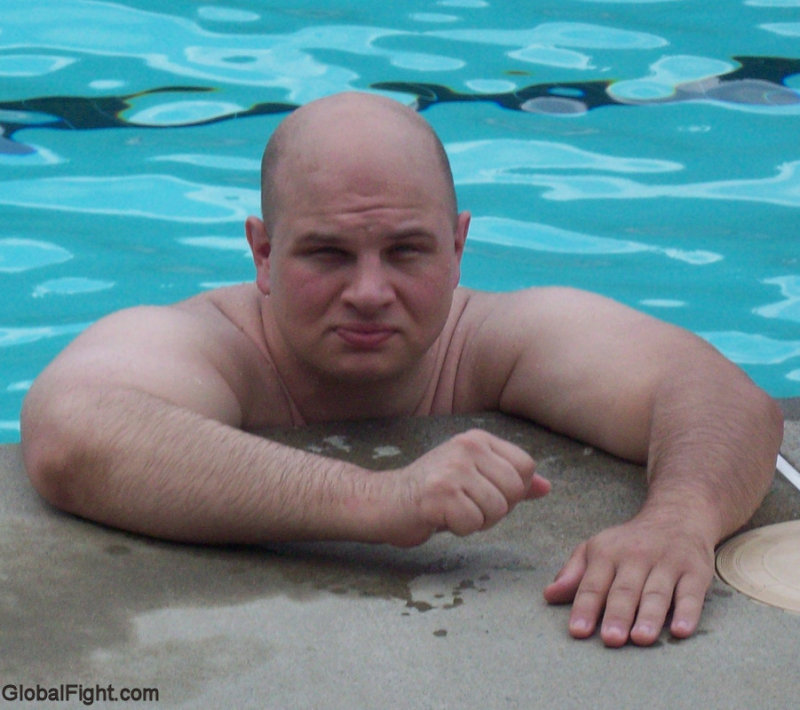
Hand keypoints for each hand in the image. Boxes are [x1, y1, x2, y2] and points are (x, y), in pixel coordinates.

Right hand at [385, 429, 549, 546]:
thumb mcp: (474, 476)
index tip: (484, 492)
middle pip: (514, 491)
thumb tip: (546, 487)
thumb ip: (509, 480)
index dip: (513, 490)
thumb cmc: (431, 491)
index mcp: (478, 439)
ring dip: (476, 521)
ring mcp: (452, 469)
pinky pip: (473, 523)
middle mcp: (467, 447)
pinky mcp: (439, 494)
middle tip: (466, 505)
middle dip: (495, 509)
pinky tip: (441, 517)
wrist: (385, 500)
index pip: (525, 466)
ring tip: (452, 510)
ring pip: (497, 509)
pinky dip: (459, 529)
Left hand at [543, 514, 714, 646]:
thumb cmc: (629, 542)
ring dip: (648, 616)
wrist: (677, 516)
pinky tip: (681, 630)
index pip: (593, 583)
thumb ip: (573, 573)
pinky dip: (687, 612)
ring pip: (657, 592)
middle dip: (616, 614)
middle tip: (610, 639)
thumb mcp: (596, 549)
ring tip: (640, 638)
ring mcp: (667, 563)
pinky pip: (691, 594)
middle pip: (625, 590)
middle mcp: (636, 556)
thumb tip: (548, 595)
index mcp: (607, 552)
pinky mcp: (695, 571)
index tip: (577, 631)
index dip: (584, 607)